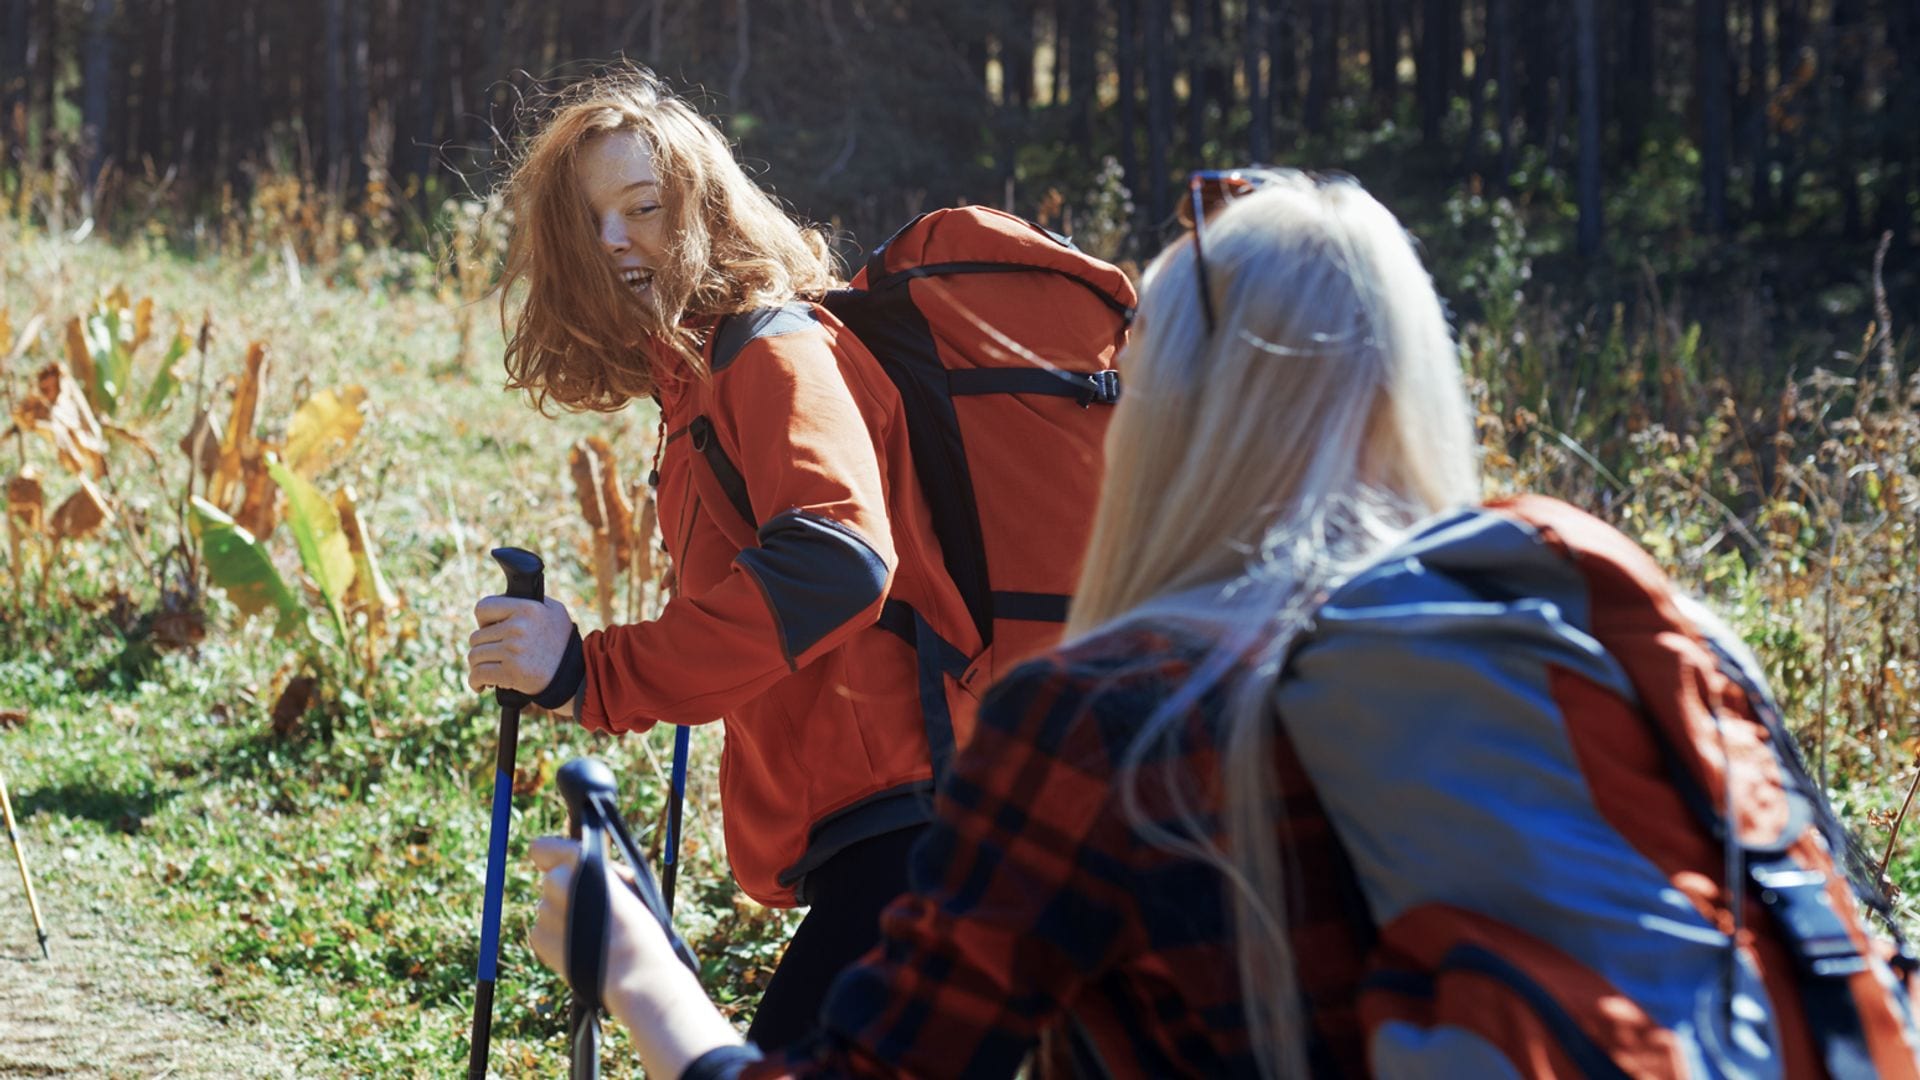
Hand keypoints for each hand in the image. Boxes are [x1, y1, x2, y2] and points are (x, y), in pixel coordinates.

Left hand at [468, 596, 574, 695]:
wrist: (573, 676)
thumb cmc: (561, 643)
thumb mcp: (553, 611)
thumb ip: (528, 601)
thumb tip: (502, 599)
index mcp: (527, 608)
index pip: (483, 608)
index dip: (483, 620)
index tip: (490, 630)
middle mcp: (519, 627)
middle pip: (476, 637)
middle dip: (482, 647)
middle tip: (493, 655)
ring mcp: (514, 650)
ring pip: (474, 656)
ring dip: (478, 665)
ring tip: (488, 669)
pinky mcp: (511, 672)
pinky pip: (478, 674)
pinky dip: (475, 682)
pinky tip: (481, 685)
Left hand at [529, 837, 739, 1074]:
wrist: (635, 970)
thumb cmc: (640, 926)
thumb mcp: (627, 883)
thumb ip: (598, 869)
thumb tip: (573, 867)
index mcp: (582, 862)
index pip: (542, 849)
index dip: (549, 857)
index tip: (557, 866)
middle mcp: (558, 882)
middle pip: (550, 880)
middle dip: (565, 891)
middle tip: (590, 910)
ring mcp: (545, 911)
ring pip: (547, 907)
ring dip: (562, 917)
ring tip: (590, 934)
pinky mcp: (539, 938)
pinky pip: (541, 931)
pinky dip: (555, 938)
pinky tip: (578, 946)